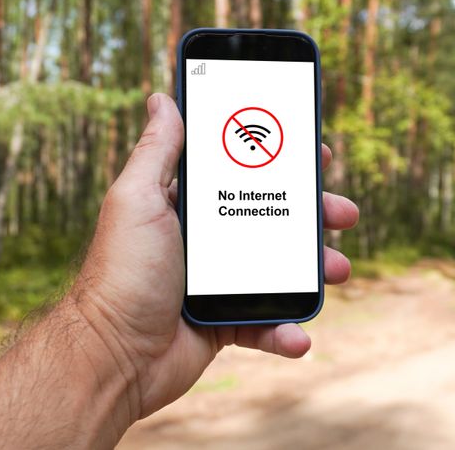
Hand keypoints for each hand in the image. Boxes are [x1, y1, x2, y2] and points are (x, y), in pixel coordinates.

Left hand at [71, 93, 358, 420]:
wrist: (112, 357)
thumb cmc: (120, 273)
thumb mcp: (137, 200)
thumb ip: (157, 151)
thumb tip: (161, 98)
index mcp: (189, 205)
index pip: (243, 172)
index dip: (282, 160)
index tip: (315, 151)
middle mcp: (208, 240)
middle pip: (274, 217)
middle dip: (313, 213)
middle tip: (342, 213)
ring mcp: (220, 281)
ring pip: (282, 268)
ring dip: (315, 268)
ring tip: (338, 269)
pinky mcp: (226, 322)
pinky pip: (267, 322)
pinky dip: (286, 329)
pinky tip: (298, 334)